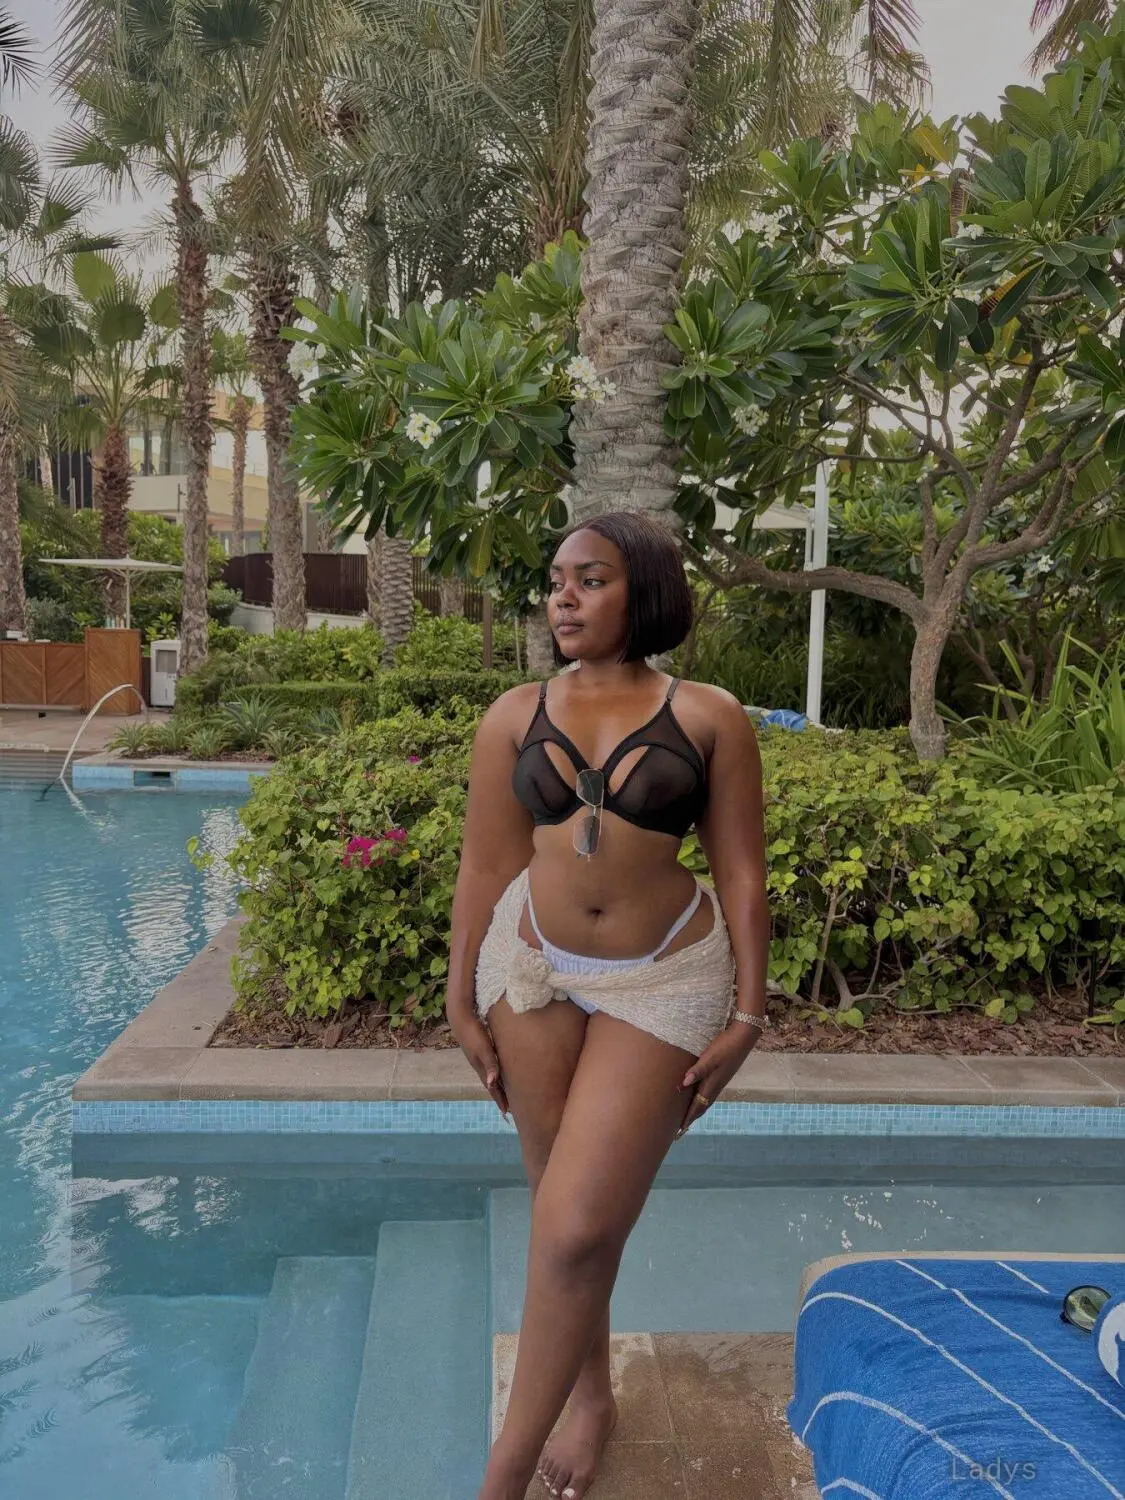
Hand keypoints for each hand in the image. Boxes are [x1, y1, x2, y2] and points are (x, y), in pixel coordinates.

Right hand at [447, 1001, 508, 1116]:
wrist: (460, 1017)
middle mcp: (479, 1064)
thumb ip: (490, 1064)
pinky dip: (495, 1072)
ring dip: (498, 1084)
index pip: (492, 1087)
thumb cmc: (473, 1033)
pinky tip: (498, 1069)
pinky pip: (490, 1065)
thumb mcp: (483, 1049)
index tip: (507, 1112)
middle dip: (499, 1095)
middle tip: (509, 1107)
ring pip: (490, 1074)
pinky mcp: (479, 1048)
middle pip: (491, 1083)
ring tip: (505, 1091)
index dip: (499, 1099)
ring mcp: (478, 1056)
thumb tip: (492, 1085)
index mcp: (480, 1067)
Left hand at [675, 1023, 757, 1137]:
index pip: (697, 1106)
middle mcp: (716, 1086)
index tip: (679, 1132)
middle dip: (691, 1119)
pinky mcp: (721, 1075)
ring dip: (696, 1110)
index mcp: (712, 1084)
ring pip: (705, 1101)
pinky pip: (708, 1094)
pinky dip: (701, 1101)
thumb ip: (698, 1070)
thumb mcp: (710, 1057)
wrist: (743, 1038)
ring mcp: (719, 1081)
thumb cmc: (725, 1046)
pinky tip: (699, 1097)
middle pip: (701, 1107)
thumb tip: (683, 1084)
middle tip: (681, 1131)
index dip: (688, 1118)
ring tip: (688, 1118)